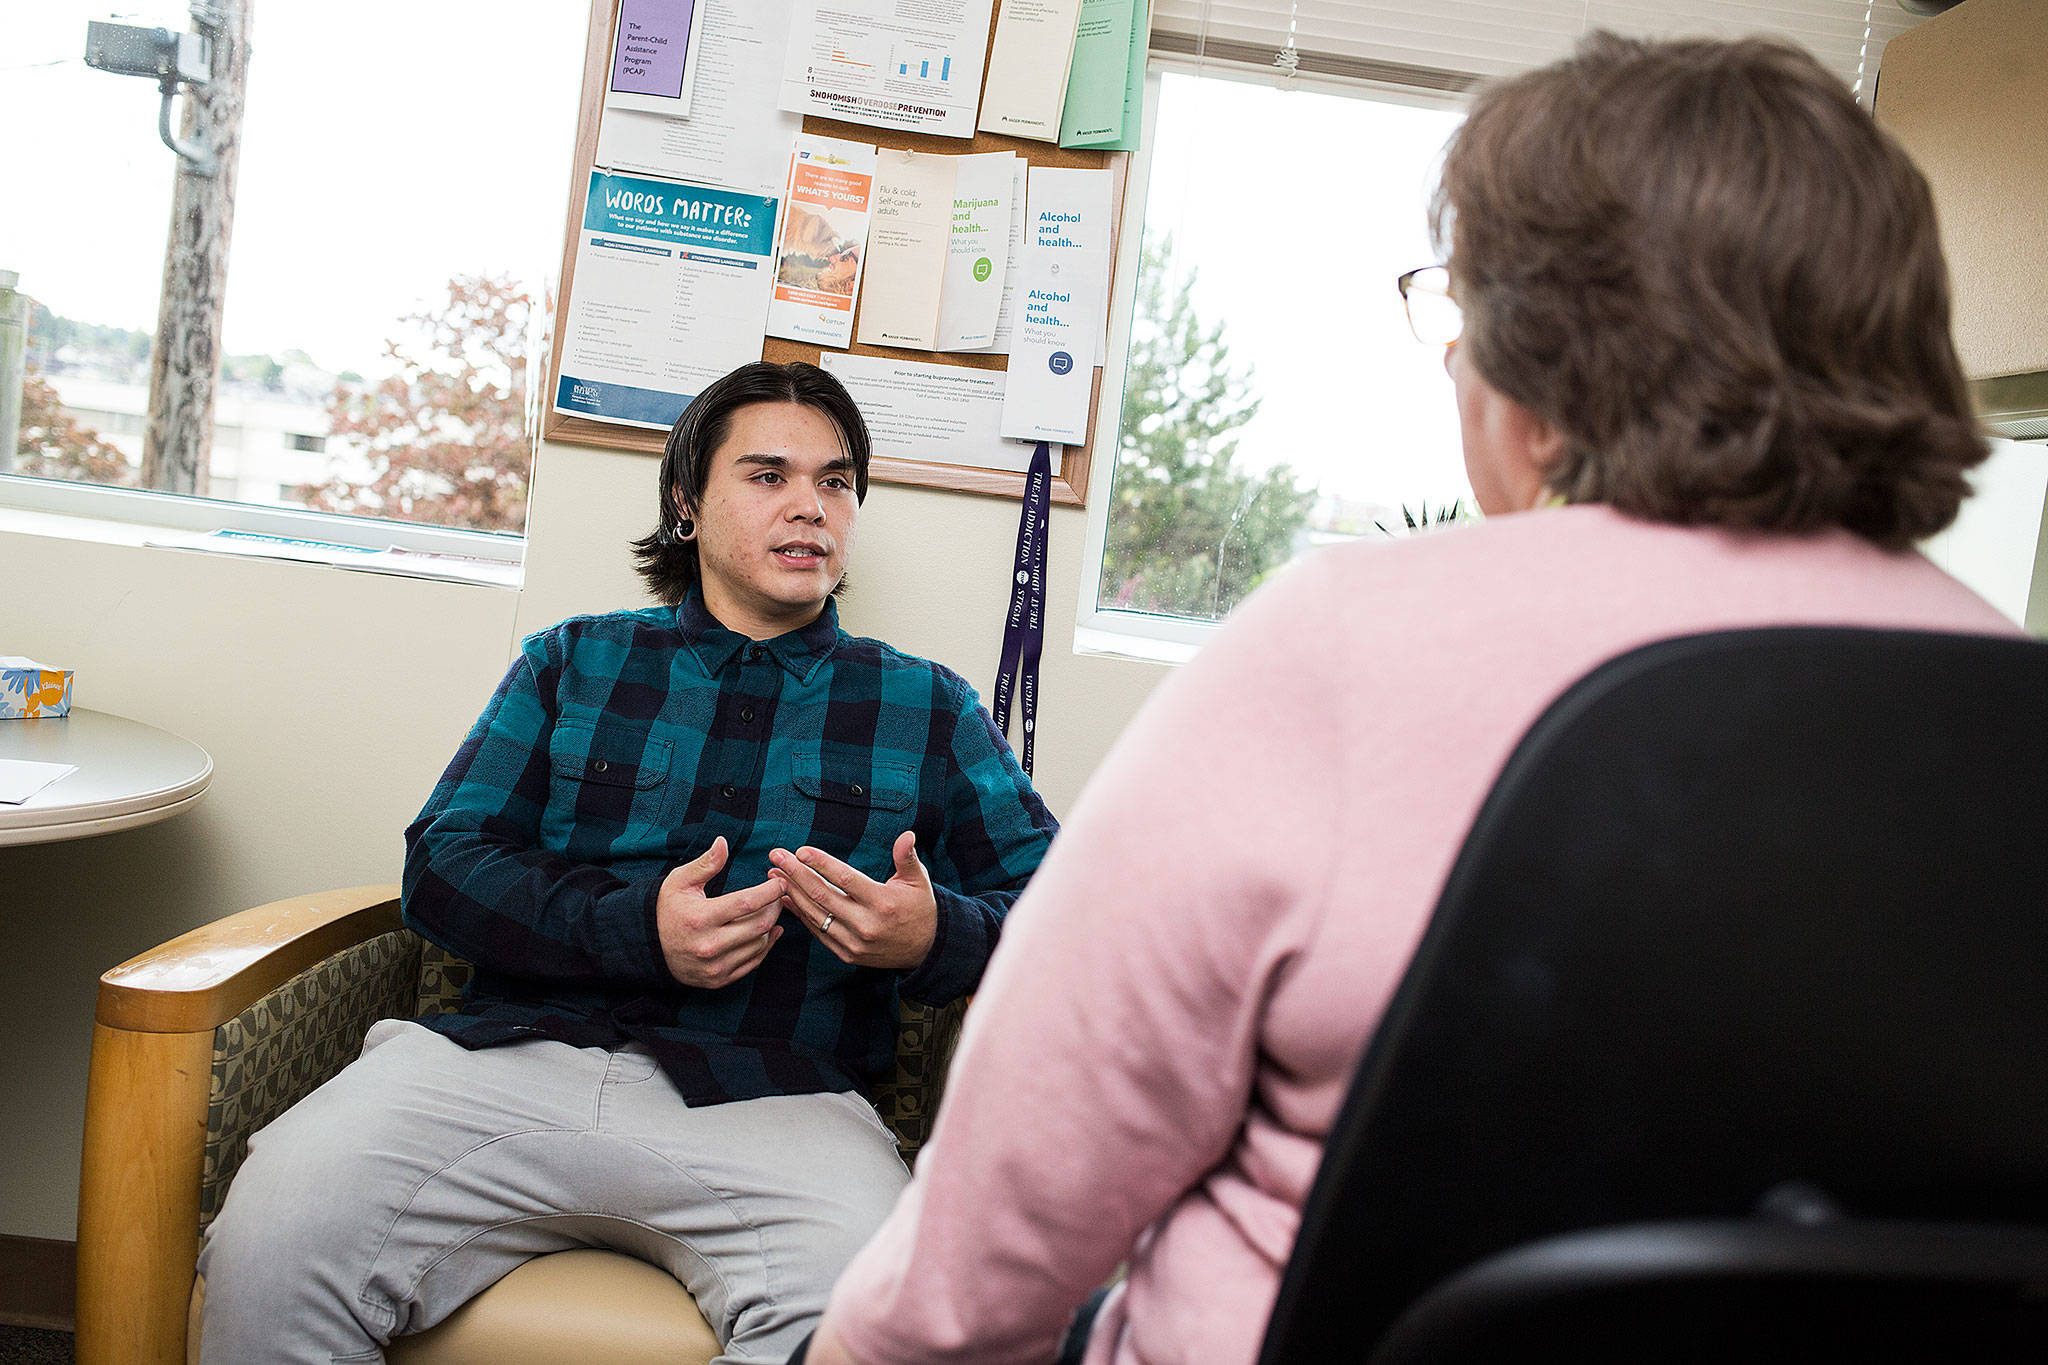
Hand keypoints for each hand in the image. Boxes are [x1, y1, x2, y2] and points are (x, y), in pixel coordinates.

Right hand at [656, 836, 785, 988]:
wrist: (647, 947)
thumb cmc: (666, 908)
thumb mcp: (680, 881)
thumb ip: (705, 863)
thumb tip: (723, 842)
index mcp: (700, 918)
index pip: (747, 903)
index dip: (770, 891)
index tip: (780, 881)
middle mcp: (708, 945)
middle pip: (759, 925)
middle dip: (775, 907)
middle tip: (779, 895)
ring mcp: (714, 966)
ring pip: (759, 944)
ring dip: (771, 926)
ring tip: (770, 910)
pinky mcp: (718, 980)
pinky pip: (753, 963)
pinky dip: (765, 946)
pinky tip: (769, 932)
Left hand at [769, 830, 936, 969]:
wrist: (926, 949)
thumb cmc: (919, 908)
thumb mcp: (919, 881)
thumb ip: (907, 857)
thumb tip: (906, 835)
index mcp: (883, 902)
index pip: (845, 879)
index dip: (821, 863)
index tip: (800, 850)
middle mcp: (866, 924)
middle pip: (822, 895)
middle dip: (795, 873)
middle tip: (776, 856)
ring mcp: (854, 942)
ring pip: (815, 914)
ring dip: (791, 892)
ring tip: (774, 874)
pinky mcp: (847, 953)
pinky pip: (818, 931)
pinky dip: (800, 914)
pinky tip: (787, 897)